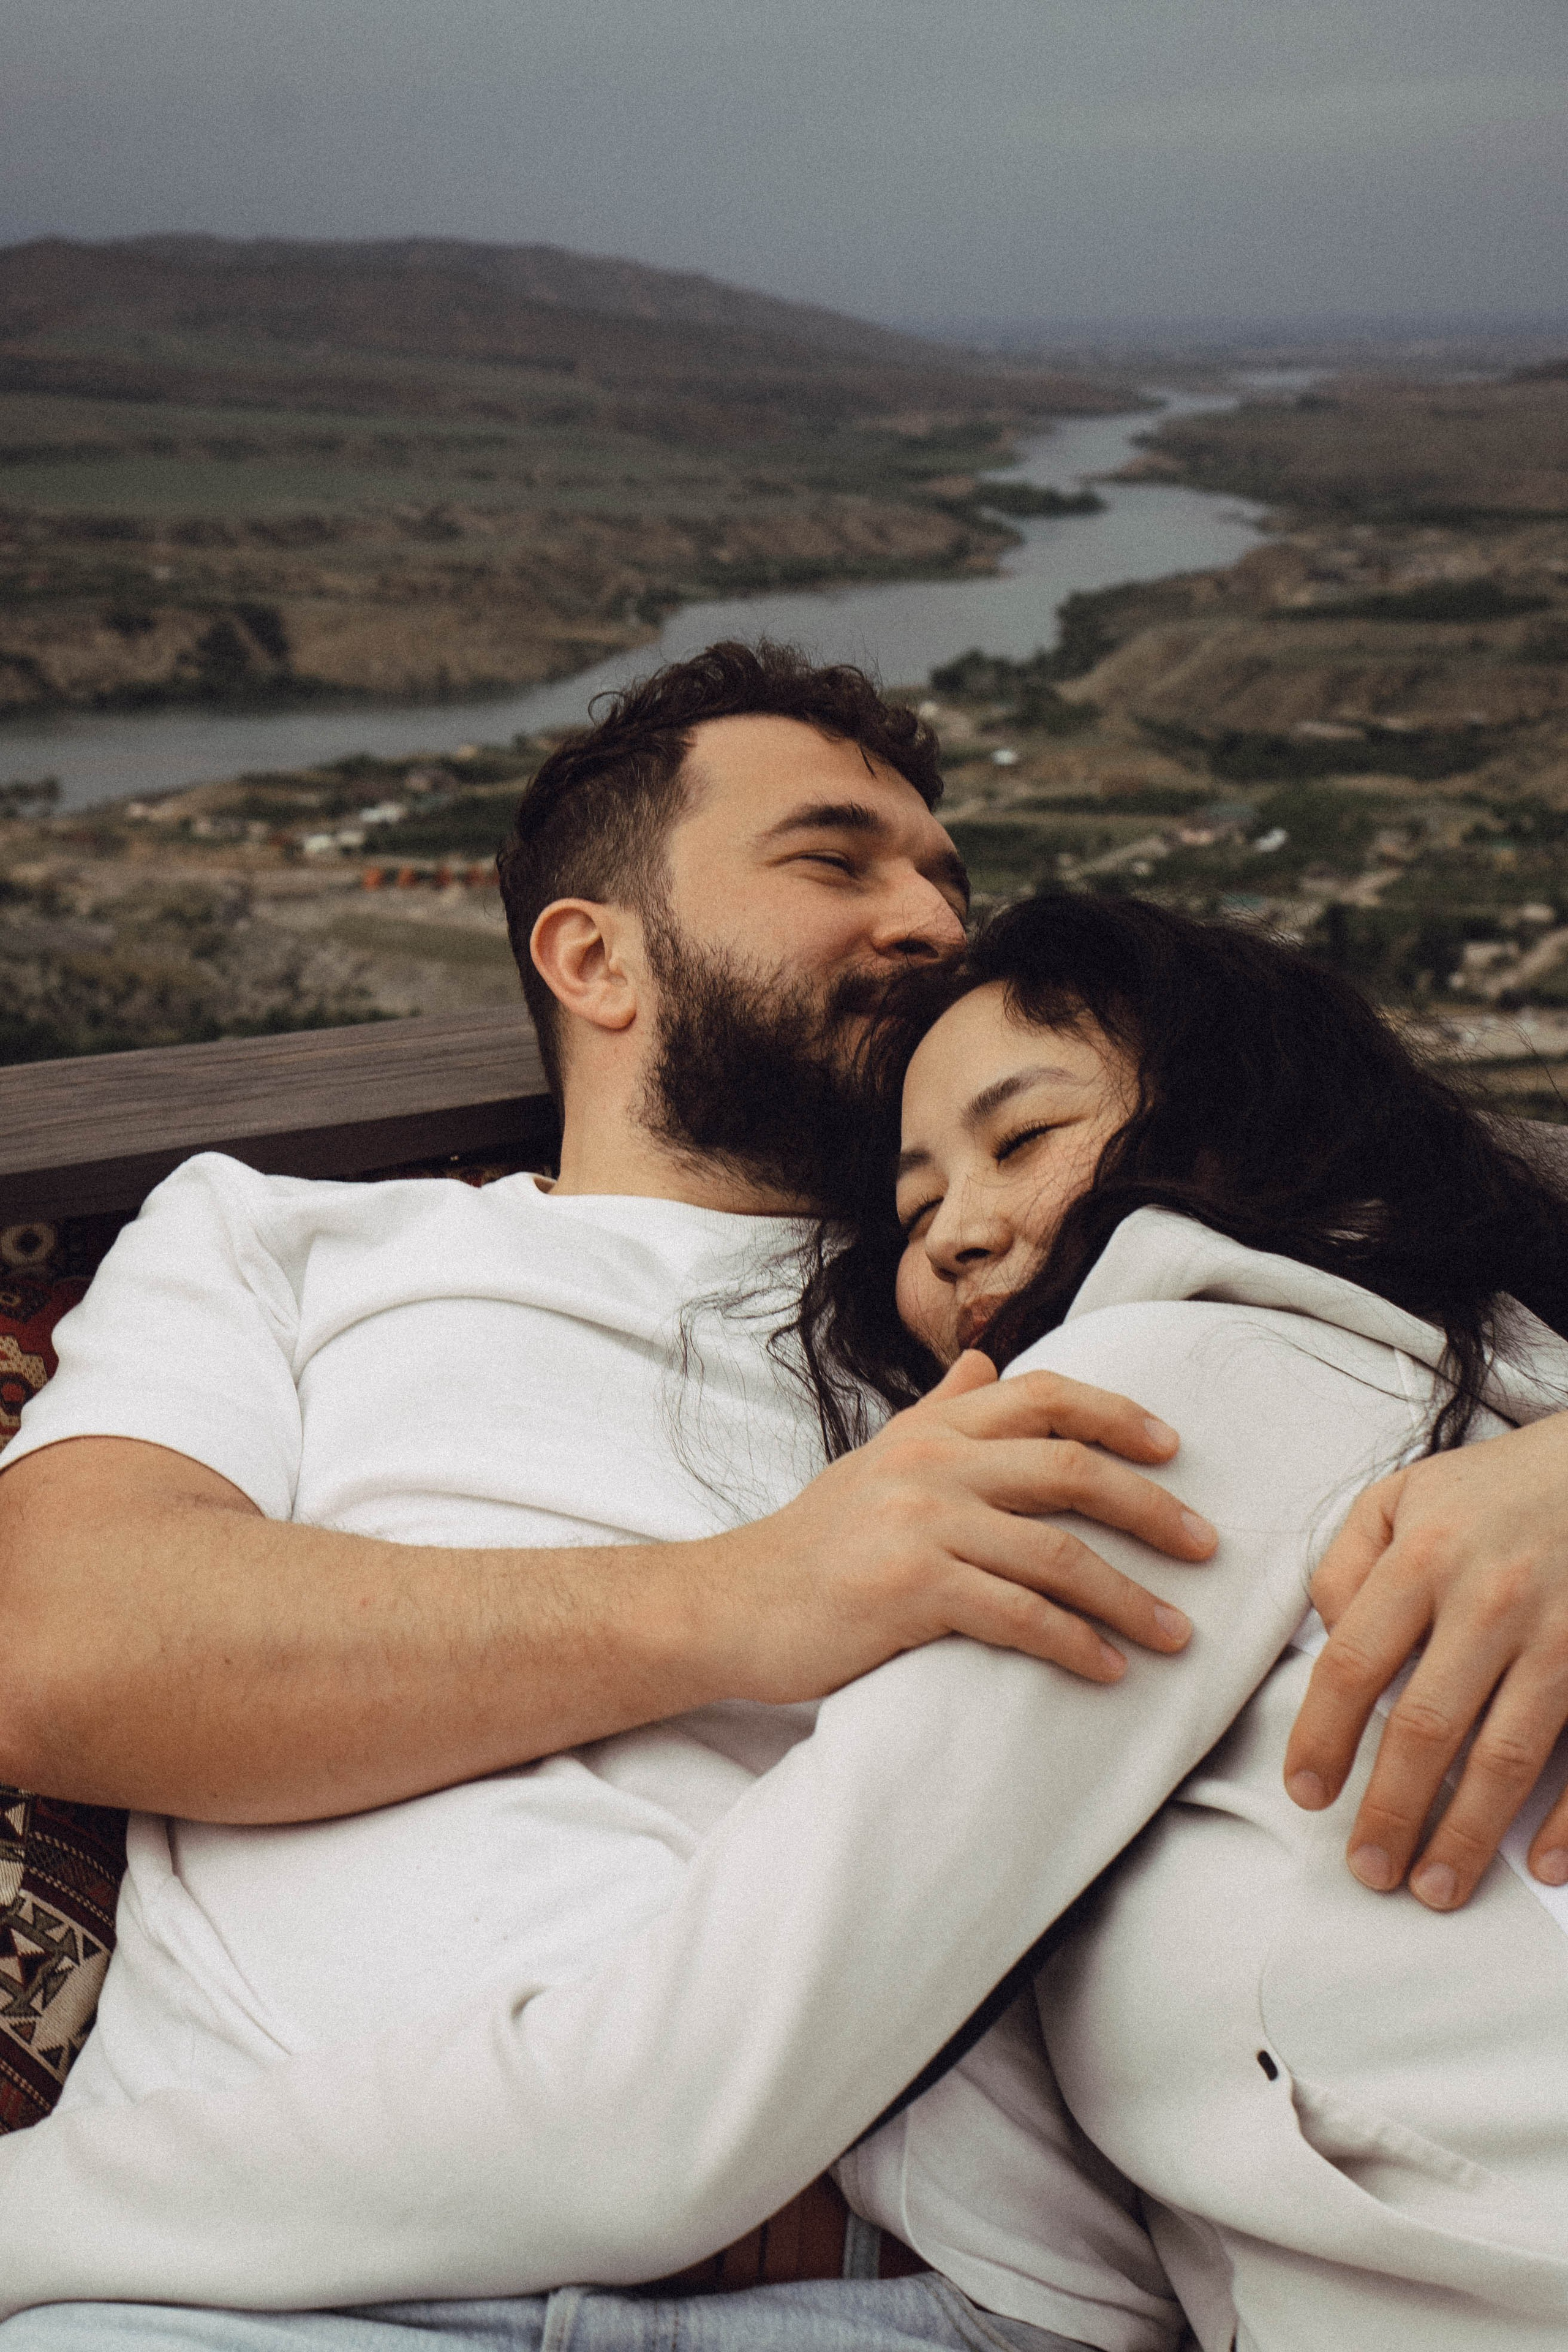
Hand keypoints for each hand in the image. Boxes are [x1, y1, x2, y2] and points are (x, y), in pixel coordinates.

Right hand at [698, 1350, 1215, 1703]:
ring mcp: (921, 1524)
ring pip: (1056, 1552)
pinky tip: (1107, 1669)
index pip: (1044, 1396)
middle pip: (1071, 1468)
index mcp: (932, 1430)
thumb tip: (985, 1359)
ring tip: (1177, 1633)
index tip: (1173, 1448)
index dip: (1119, 1414)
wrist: (730, 1605)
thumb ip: (937, 1412)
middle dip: (1151, 1507)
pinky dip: (1074, 1644)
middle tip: (1204, 1546)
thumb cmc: (811, 1543)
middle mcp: (932, 1464)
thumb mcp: (874, 1460)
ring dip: (1128, 1596)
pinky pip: (1018, 1616)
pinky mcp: (910, 1589)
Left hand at [1282, 1412, 1567, 1909]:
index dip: (1322, 1736)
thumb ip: (1346, 1565)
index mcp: (1424, 1557)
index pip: (1354, 1662)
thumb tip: (1330, 1641)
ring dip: (1468, 1834)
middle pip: (1428, 1725)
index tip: (1306, 1792)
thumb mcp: (1400, 1497)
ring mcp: (1562, 1635)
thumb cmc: (1493, 1491)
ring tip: (1435, 1887)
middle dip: (1391, 1809)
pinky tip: (1541, 1865)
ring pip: (1507, 1755)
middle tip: (1369, 1869)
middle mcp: (1492, 1599)